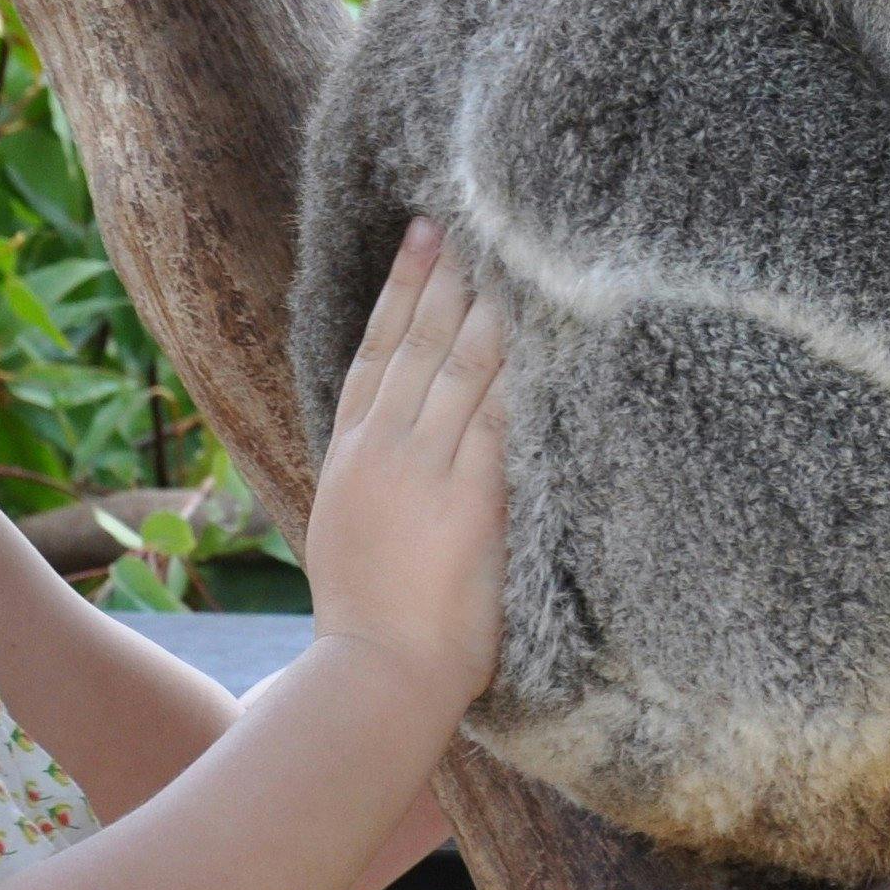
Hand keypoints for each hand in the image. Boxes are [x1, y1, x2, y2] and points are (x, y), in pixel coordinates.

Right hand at [303, 218, 510, 707]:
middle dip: (445, 277)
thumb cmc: (370, 622)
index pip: (376, 353)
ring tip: (509, 252)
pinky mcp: (472, 497)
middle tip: (467, 215)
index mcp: (349, 456)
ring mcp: (426, 470)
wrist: (377, 674)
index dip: (400, 290)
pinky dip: (520, 371)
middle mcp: (383, 450)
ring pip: (460, 366)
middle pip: (418, 342)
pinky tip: (540, 331)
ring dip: (487, 306)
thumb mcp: (350, 531)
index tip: (420, 238)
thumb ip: (374, 480)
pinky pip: (501, 417)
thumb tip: (395, 444)